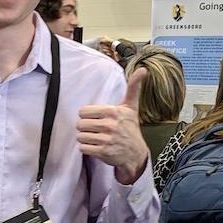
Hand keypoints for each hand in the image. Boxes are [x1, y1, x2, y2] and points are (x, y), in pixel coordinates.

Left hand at [76, 68, 149, 184]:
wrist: (135, 153)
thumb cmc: (130, 127)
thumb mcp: (131, 107)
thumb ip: (133, 88)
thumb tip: (142, 69)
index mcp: (113, 111)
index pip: (83, 112)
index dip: (87, 116)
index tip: (96, 118)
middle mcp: (110, 125)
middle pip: (80, 124)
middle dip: (85, 128)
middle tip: (95, 129)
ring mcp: (107, 140)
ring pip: (80, 136)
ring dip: (85, 138)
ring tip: (96, 138)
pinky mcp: (103, 152)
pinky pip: (82, 148)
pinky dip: (87, 148)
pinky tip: (96, 146)